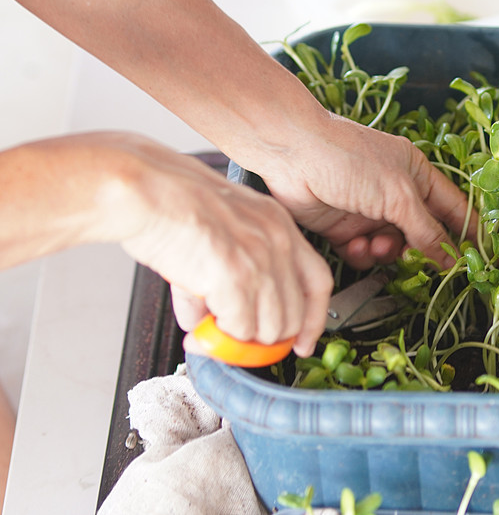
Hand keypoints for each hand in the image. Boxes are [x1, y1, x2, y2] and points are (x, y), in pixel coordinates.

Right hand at [108, 134, 332, 356]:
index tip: (303, 341)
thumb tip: (207, 323)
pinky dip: (218, 339)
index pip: (318, 282)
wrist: (144, 190)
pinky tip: (198, 332)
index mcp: (279, 226)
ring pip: (270, 328)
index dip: (313, 319)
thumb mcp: (216, 233)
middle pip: (295, 314)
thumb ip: (224, 278)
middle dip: (266, 339)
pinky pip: (239, 329)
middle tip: (237, 343)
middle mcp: (277, 242)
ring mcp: (259, 259)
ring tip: (210, 334)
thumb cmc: (171, 202)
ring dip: (240, 341)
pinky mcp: (234, 276)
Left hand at [254, 113, 476, 270]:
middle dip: (421, 249)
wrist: (292, 154)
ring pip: (393, 248)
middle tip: (419, 260)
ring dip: (388, 252)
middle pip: (422, 234)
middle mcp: (394, 193)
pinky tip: (354, 244)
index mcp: (416, 174)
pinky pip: (363, 253)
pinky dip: (361, 254)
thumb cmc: (349, 159)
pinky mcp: (343, 227)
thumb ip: (426, 229)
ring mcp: (368, 211)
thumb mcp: (398, 195)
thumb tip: (451, 258)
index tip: (481, 257)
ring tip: (376, 244)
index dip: (467, 232)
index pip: (452, 207)